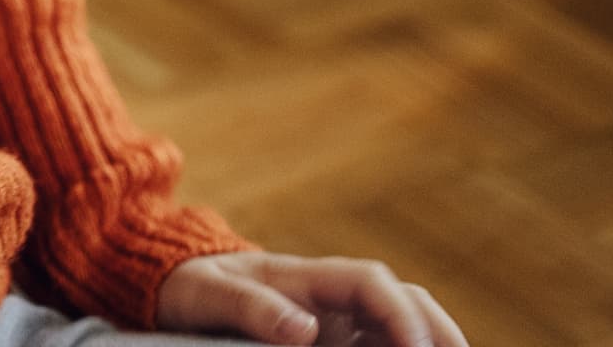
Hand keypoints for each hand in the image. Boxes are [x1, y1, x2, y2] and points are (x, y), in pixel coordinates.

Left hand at [158, 250, 466, 346]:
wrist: (174, 282)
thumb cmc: (192, 284)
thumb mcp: (209, 292)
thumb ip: (253, 307)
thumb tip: (304, 329)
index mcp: (307, 274)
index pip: (371, 283)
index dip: (400, 313)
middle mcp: (332, 294)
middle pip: (405, 300)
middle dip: (438, 328)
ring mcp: (338, 318)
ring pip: (403, 324)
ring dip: (431, 340)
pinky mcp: (334, 340)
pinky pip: (380, 344)